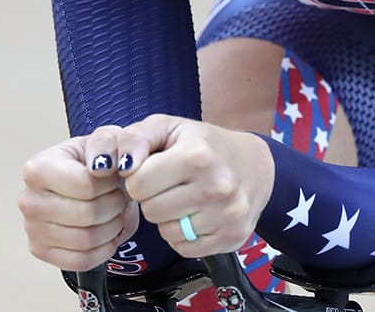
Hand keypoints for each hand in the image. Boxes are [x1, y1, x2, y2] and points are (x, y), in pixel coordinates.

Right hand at [18, 126, 139, 270]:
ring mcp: (32, 229)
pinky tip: (105, 232)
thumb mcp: (106, 139)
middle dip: (113, 207)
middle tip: (117, 197)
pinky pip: (81, 261)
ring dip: (112, 228)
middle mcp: (29, 200)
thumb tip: (101, 166)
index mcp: (37, 169)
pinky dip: (103, 249)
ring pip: (86, 240)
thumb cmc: (94, 161)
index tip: (113, 178)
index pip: (85, 186)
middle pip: (87, 215)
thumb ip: (107, 144)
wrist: (86, 183)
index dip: (110, 185)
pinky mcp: (41, 251)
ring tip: (112, 213)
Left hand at [116, 114, 275, 258]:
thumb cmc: (203, 144)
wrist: (256, 165)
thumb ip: (134, 138)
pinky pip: (184, 248)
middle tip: (171, 184)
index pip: (138, 185)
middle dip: (154, 197)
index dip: (139, 177)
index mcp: (197, 155)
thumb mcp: (167, 127)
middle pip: (151, 211)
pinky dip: (184, 235)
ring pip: (167, 232)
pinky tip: (197, 214)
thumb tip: (118, 166)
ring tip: (186, 197)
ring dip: (169, 217)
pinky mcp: (232, 237)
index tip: (154, 168)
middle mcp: (217, 186)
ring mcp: (228, 215)